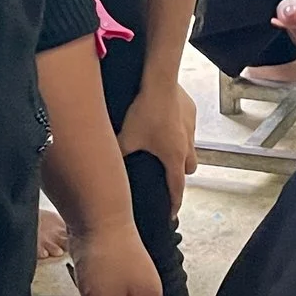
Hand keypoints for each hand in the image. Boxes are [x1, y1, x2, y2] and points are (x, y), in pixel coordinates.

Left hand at [119, 77, 197, 220]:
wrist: (160, 81)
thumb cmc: (145, 111)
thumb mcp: (125, 138)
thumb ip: (117, 155)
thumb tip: (104, 167)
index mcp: (173, 158)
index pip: (177, 189)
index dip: (173, 204)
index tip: (171, 215)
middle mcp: (187, 146)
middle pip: (189, 170)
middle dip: (179, 175)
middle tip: (164, 174)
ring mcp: (192, 128)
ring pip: (190, 148)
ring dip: (180, 151)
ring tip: (162, 146)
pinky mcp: (191, 112)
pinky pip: (187, 127)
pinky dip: (178, 130)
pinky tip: (163, 122)